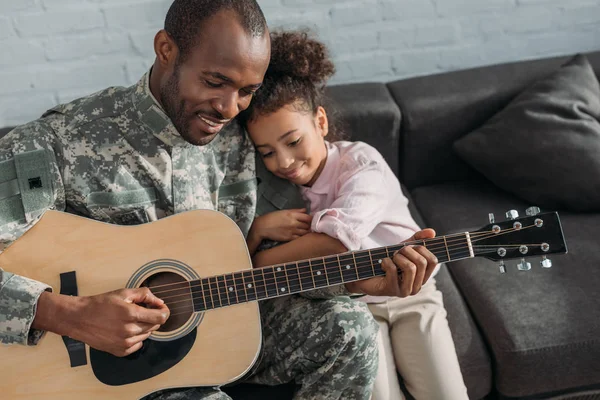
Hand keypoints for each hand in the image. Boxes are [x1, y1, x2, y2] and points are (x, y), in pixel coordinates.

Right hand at [35, 287, 168, 356]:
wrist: (79, 318)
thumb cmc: (100, 304)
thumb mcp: (123, 293)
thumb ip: (145, 295)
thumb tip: (160, 302)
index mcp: (131, 314)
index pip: (160, 317)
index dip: (164, 312)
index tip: (161, 308)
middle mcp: (129, 331)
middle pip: (154, 326)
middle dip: (151, 317)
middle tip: (140, 311)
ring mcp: (124, 343)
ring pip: (146, 335)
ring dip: (143, 327)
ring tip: (129, 320)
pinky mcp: (119, 351)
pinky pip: (138, 345)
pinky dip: (136, 338)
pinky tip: (125, 330)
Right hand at [251, 209, 311, 241]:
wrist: (263, 226)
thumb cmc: (272, 217)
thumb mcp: (284, 211)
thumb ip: (296, 211)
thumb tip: (304, 210)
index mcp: (292, 215)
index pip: (308, 217)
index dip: (311, 219)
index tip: (311, 220)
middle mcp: (294, 223)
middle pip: (307, 225)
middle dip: (309, 225)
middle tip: (309, 226)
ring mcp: (292, 231)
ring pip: (305, 232)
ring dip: (306, 231)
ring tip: (305, 230)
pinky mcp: (289, 238)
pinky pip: (299, 238)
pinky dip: (301, 237)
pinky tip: (300, 235)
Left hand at [345, 229, 437, 296]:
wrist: (366, 274)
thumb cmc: (388, 262)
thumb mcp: (403, 249)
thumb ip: (417, 239)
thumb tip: (432, 232)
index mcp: (422, 277)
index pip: (433, 261)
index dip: (422, 249)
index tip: (410, 247)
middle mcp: (417, 286)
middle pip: (422, 263)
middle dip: (408, 251)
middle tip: (397, 251)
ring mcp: (405, 290)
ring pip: (410, 268)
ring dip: (398, 257)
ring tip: (391, 257)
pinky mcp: (391, 290)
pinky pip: (393, 270)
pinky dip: (386, 261)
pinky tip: (382, 264)